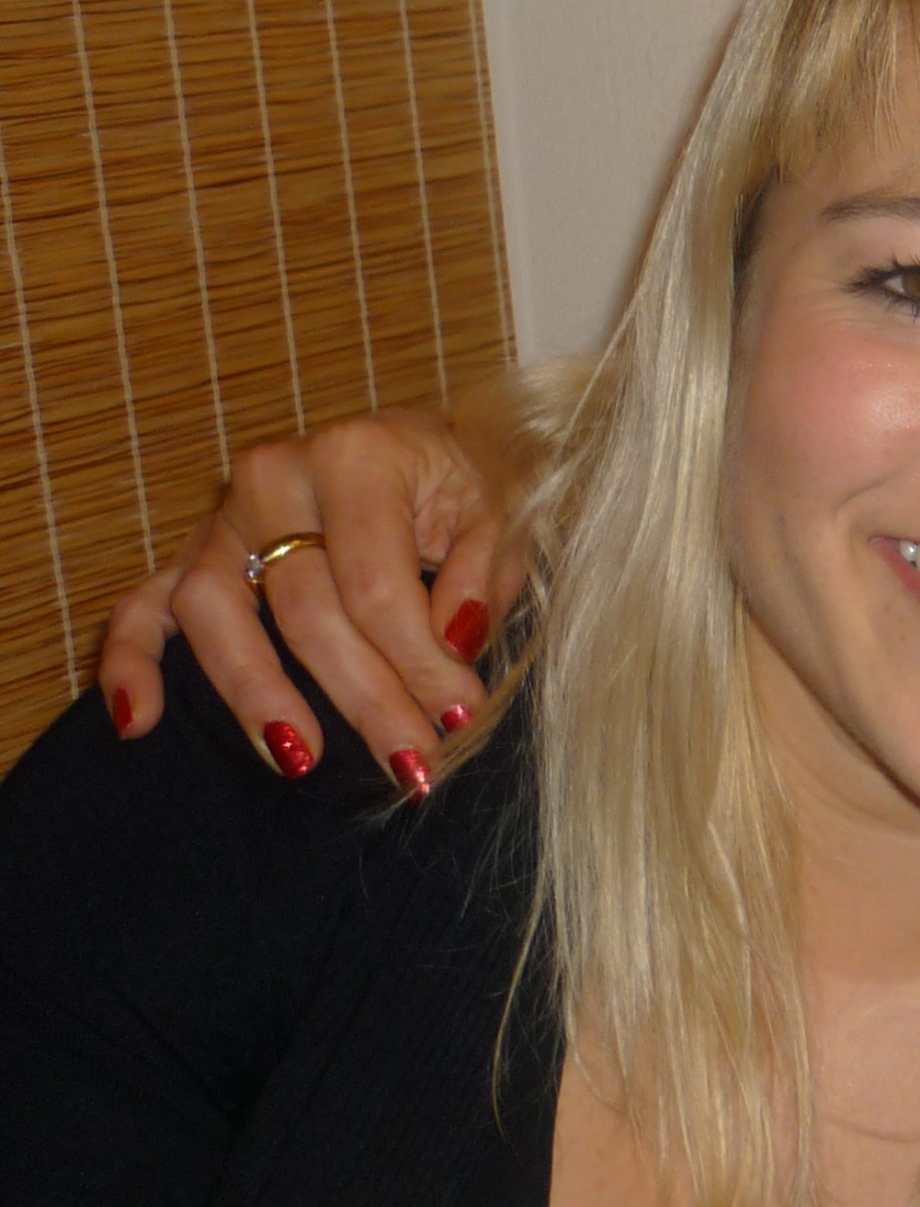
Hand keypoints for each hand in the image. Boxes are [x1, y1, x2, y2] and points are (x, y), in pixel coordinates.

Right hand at [98, 408, 520, 786]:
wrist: (427, 446)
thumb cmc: (467, 481)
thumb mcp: (503, 512)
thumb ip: (483, 575)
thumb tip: (454, 644)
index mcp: (356, 455)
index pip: (373, 583)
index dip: (416, 660)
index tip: (460, 714)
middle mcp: (276, 478)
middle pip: (302, 608)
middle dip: (361, 696)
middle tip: (410, 760)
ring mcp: (223, 517)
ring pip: (212, 611)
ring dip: (254, 692)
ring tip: (299, 759)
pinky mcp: (195, 553)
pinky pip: (141, 607)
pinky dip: (129, 663)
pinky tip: (139, 724)